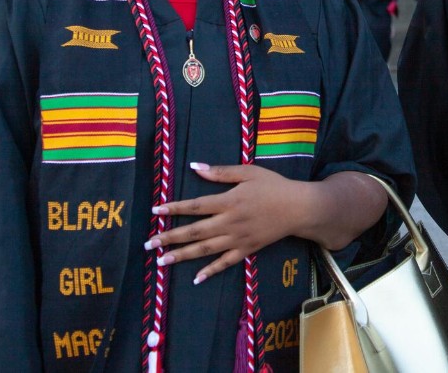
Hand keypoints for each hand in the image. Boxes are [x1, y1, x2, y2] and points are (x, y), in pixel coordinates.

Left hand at [145, 163, 311, 284]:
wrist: (299, 208)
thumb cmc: (273, 186)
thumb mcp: (248, 172)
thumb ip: (220, 172)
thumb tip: (194, 167)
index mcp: (229, 201)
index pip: (195, 206)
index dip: (174, 208)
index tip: (155, 212)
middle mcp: (230, 222)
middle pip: (194, 231)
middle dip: (169, 237)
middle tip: (148, 244)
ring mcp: (237, 239)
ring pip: (205, 249)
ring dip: (182, 255)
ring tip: (162, 261)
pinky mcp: (246, 250)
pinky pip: (225, 263)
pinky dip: (210, 271)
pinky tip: (196, 279)